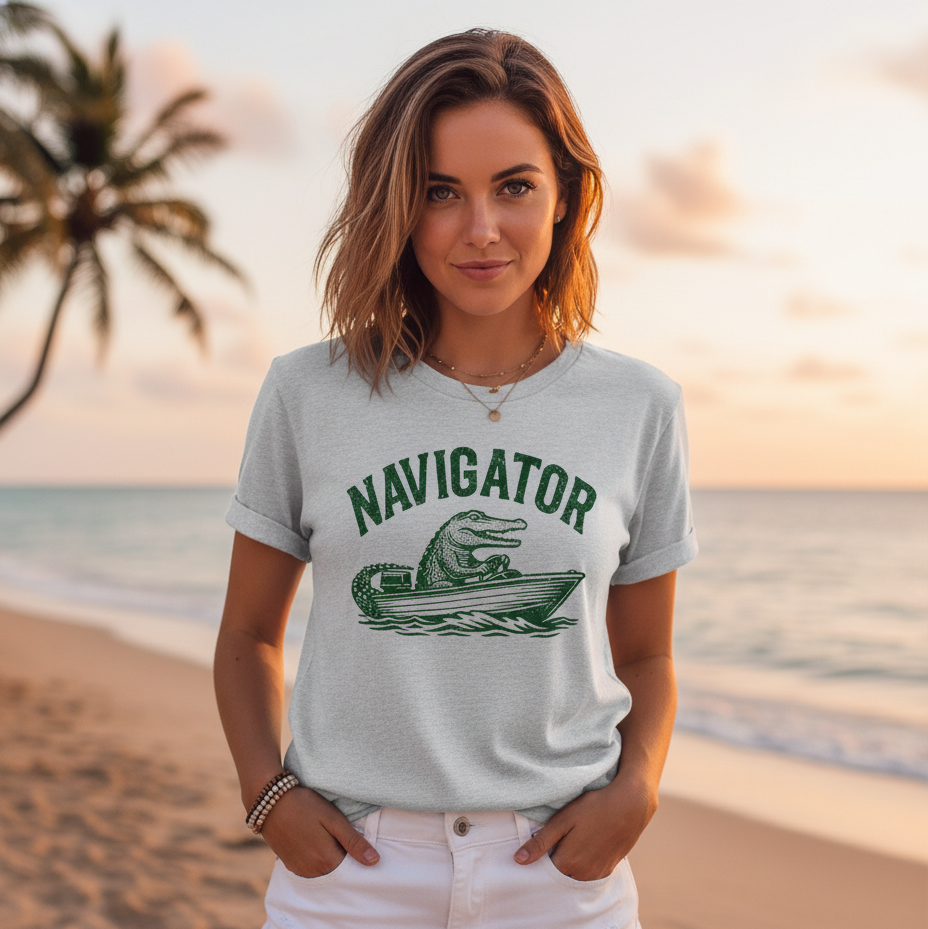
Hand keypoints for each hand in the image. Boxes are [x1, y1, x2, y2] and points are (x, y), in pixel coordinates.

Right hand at [259, 786, 379, 877]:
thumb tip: (374, 861)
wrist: (270, 801)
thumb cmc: (305, 805)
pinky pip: (310, 868)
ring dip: (329, 858)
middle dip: (344, 859)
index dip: (357, 857)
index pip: (351, 869)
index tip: (359, 844)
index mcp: (327, 861)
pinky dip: (316, 859)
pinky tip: (316, 841)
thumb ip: (354, 842)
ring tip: (328, 836)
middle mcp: (312, 871)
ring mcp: (299, 869)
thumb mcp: (333, 819)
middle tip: (343, 836)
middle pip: (337, 871)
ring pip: (323, 870)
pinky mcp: (289, 865)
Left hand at [513, 777, 656, 881]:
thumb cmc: (595, 807)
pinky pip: (590, 874)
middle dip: (553, 864)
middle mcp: (583, 874)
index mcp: (568, 863)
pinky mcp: (609, 868)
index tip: (539, 846)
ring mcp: (598, 873)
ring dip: (569, 865)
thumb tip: (518, 860)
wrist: (631, 804)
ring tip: (570, 841)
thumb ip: (541, 841)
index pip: (544, 872)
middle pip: (559, 876)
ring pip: (575, 876)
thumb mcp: (563, 819)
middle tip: (555, 841)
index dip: (539, 859)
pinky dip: (583, 865)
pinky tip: (585, 845)